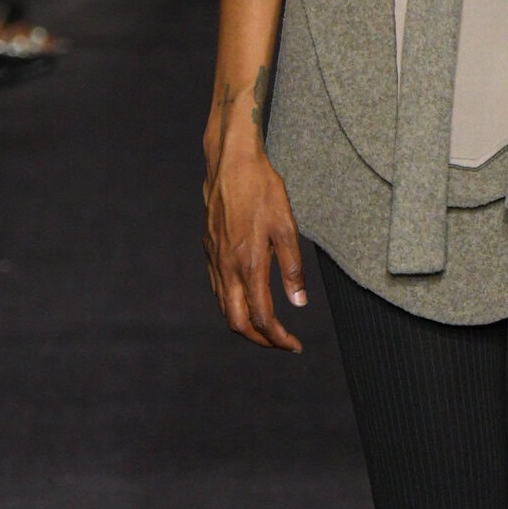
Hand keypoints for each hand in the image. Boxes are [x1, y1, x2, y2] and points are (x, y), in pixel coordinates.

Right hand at [203, 141, 307, 350]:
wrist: (230, 163)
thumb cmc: (262, 189)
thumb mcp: (286, 227)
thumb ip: (292, 268)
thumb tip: (298, 303)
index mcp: (249, 265)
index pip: (263, 318)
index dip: (279, 338)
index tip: (294, 345)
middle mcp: (227, 268)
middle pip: (237, 322)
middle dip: (259, 340)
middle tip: (281, 342)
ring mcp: (215, 260)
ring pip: (224, 308)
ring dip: (246, 324)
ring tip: (268, 327)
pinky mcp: (209, 250)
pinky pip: (218, 289)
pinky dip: (232, 304)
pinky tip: (247, 299)